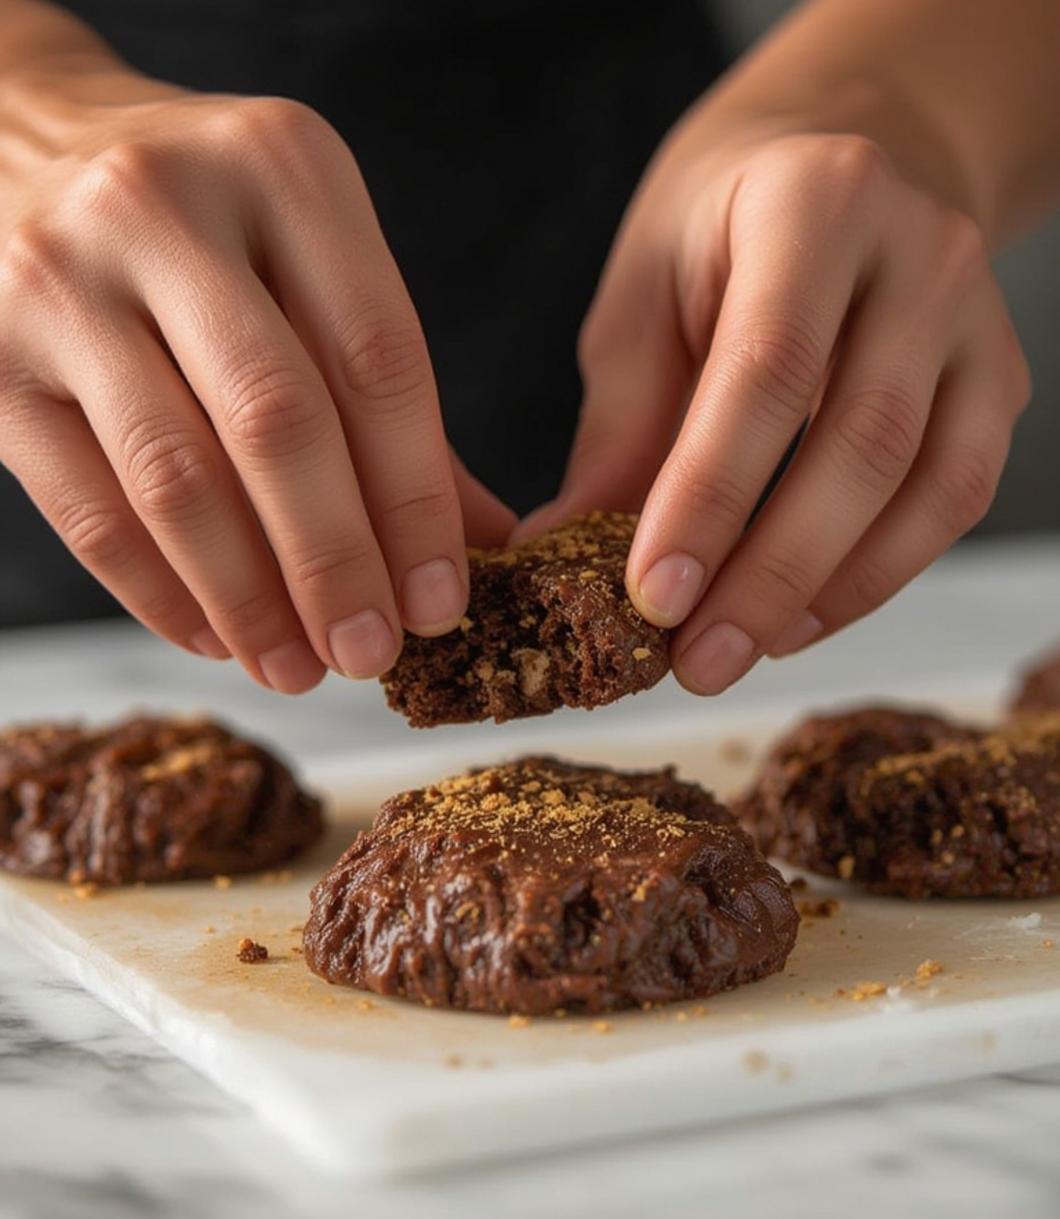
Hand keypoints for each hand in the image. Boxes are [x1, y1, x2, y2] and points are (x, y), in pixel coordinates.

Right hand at [0, 71, 513, 690]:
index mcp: (284, 168)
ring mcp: (62, 278)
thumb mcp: (307, 258)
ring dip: (248, 601)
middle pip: (276, 423)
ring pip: (175, 479)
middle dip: (334, 564)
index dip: (416, 502)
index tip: (440, 603)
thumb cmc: (199, 223)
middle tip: (370, 657)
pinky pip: (87, 510)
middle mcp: (166, 206)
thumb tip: (487, 542)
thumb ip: (390, 396)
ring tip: (297, 669)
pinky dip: (160, 594)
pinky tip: (216, 638)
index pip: (377, 361)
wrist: (7, 138)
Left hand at [526, 114, 1029, 694]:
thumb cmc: (719, 234)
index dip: (710, 496)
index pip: (767, 369)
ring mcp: (976, 317)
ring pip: (930, 484)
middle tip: (695, 664)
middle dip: (772, 571)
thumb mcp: (643, 300)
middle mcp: (920, 251)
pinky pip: (954, 499)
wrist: (838, 163)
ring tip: (739, 654)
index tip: (653, 598)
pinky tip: (800, 620)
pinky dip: (877, 576)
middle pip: (863, 440)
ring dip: (830, 592)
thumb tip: (560, 556)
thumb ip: (619, 428)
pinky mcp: (998, 379)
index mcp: (813, 201)